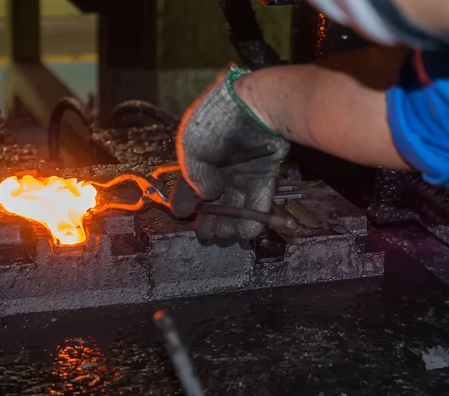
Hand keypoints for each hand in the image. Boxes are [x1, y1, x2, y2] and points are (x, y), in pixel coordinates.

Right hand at [172, 66, 289, 239]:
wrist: (257, 107)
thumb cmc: (218, 122)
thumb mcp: (192, 147)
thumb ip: (194, 176)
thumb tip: (205, 195)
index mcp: (199, 155)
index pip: (188, 184)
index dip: (184, 201)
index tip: (183, 216)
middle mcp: (221, 165)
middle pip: (213, 200)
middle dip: (209, 219)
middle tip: (208, 234)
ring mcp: (243, 171)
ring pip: (235, 204)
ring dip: (230, 223)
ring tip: (226, 235)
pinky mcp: (265, 175)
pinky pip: (258, 200)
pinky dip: (253, 218)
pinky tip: (246, 232)